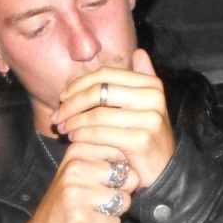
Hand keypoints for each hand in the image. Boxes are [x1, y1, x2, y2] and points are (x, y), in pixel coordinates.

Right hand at [19, 140, 139, 222]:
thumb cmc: (68, 203)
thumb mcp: (80, 172)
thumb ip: (105, 160)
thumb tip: (135, 159)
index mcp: (76, 152)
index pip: (121, 154)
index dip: (120, 173)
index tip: (101, 182)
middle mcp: (75, 168)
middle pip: (128, 178)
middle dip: (121, 194)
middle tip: (99, 202)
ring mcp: (76, 193)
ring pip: (124, 201)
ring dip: (115, 213)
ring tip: (94, 213)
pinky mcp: (80, 218)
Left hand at [51, 49, 174, 187]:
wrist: (165, 170)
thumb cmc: (149, 136)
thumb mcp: (149, 105)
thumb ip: (143, 79)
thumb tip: (139, 52)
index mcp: (152, 84)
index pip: (105, 75)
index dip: (79, 84)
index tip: (63, 97)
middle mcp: (153, 97)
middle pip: (99, 91)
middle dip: (71, 103)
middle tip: (57, 115)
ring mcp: (148, 119)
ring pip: (96, 114)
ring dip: (73, 122)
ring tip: (63, 128)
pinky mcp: (140, 140)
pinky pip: (100, 133)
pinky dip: (82, 136)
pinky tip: (74, 139)